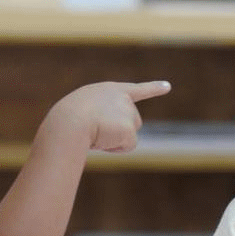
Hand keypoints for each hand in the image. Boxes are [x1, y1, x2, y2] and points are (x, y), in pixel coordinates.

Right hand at [48, 80, 170, 152]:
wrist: (69, 122)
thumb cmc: (66, 120)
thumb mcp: (80, 115)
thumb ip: (97, 119)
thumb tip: (105, 137)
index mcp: (108, 91)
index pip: (135, 90)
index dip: (153, 88)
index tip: (168, 86)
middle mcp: (122, 97)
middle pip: (132, 121)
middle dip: (118, 130)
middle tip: (96, 128)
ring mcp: (127, 111)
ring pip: (130, 134)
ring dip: (115, 139)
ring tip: (96, 133)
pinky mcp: (130, 127)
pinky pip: (128, 146)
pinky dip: (115, 148)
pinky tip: (102, 140)